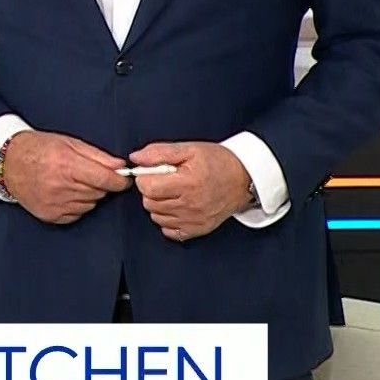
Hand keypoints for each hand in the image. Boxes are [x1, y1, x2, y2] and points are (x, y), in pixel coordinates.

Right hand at [0, 129, 130, 224]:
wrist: (9, 163)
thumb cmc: (38, 148)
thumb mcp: (69, 142)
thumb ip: (98, 155)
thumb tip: (120, 166)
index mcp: (67, 165)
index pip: (105, 179)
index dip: (120, 181)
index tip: (124, 179)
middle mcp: (61, 186)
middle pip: (99, 192)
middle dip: (100, 184)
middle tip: (87, 173)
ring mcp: (55, 203)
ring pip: (90, 204)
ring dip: (88, 194)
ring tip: (72, 181)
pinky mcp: (50, 215)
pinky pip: (77, 214)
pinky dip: (76, 205)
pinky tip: (65, 192)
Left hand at [132, 142, 253, 241]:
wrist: (243, 179)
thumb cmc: (217, 162)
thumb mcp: (189, 149)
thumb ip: (159, 152)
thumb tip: (136, 158)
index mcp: (187, 182)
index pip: (147, 187)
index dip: (146, 177)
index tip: (154, 172)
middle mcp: (190, 205)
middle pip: (149, 202)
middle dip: (152, 190)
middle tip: (166, 181)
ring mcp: (194, 220)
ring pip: (156, 216)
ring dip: (159, 204)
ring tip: (174, 192)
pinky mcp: (197, 230)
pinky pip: (168, 230)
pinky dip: (168, 219)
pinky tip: (178, 206)